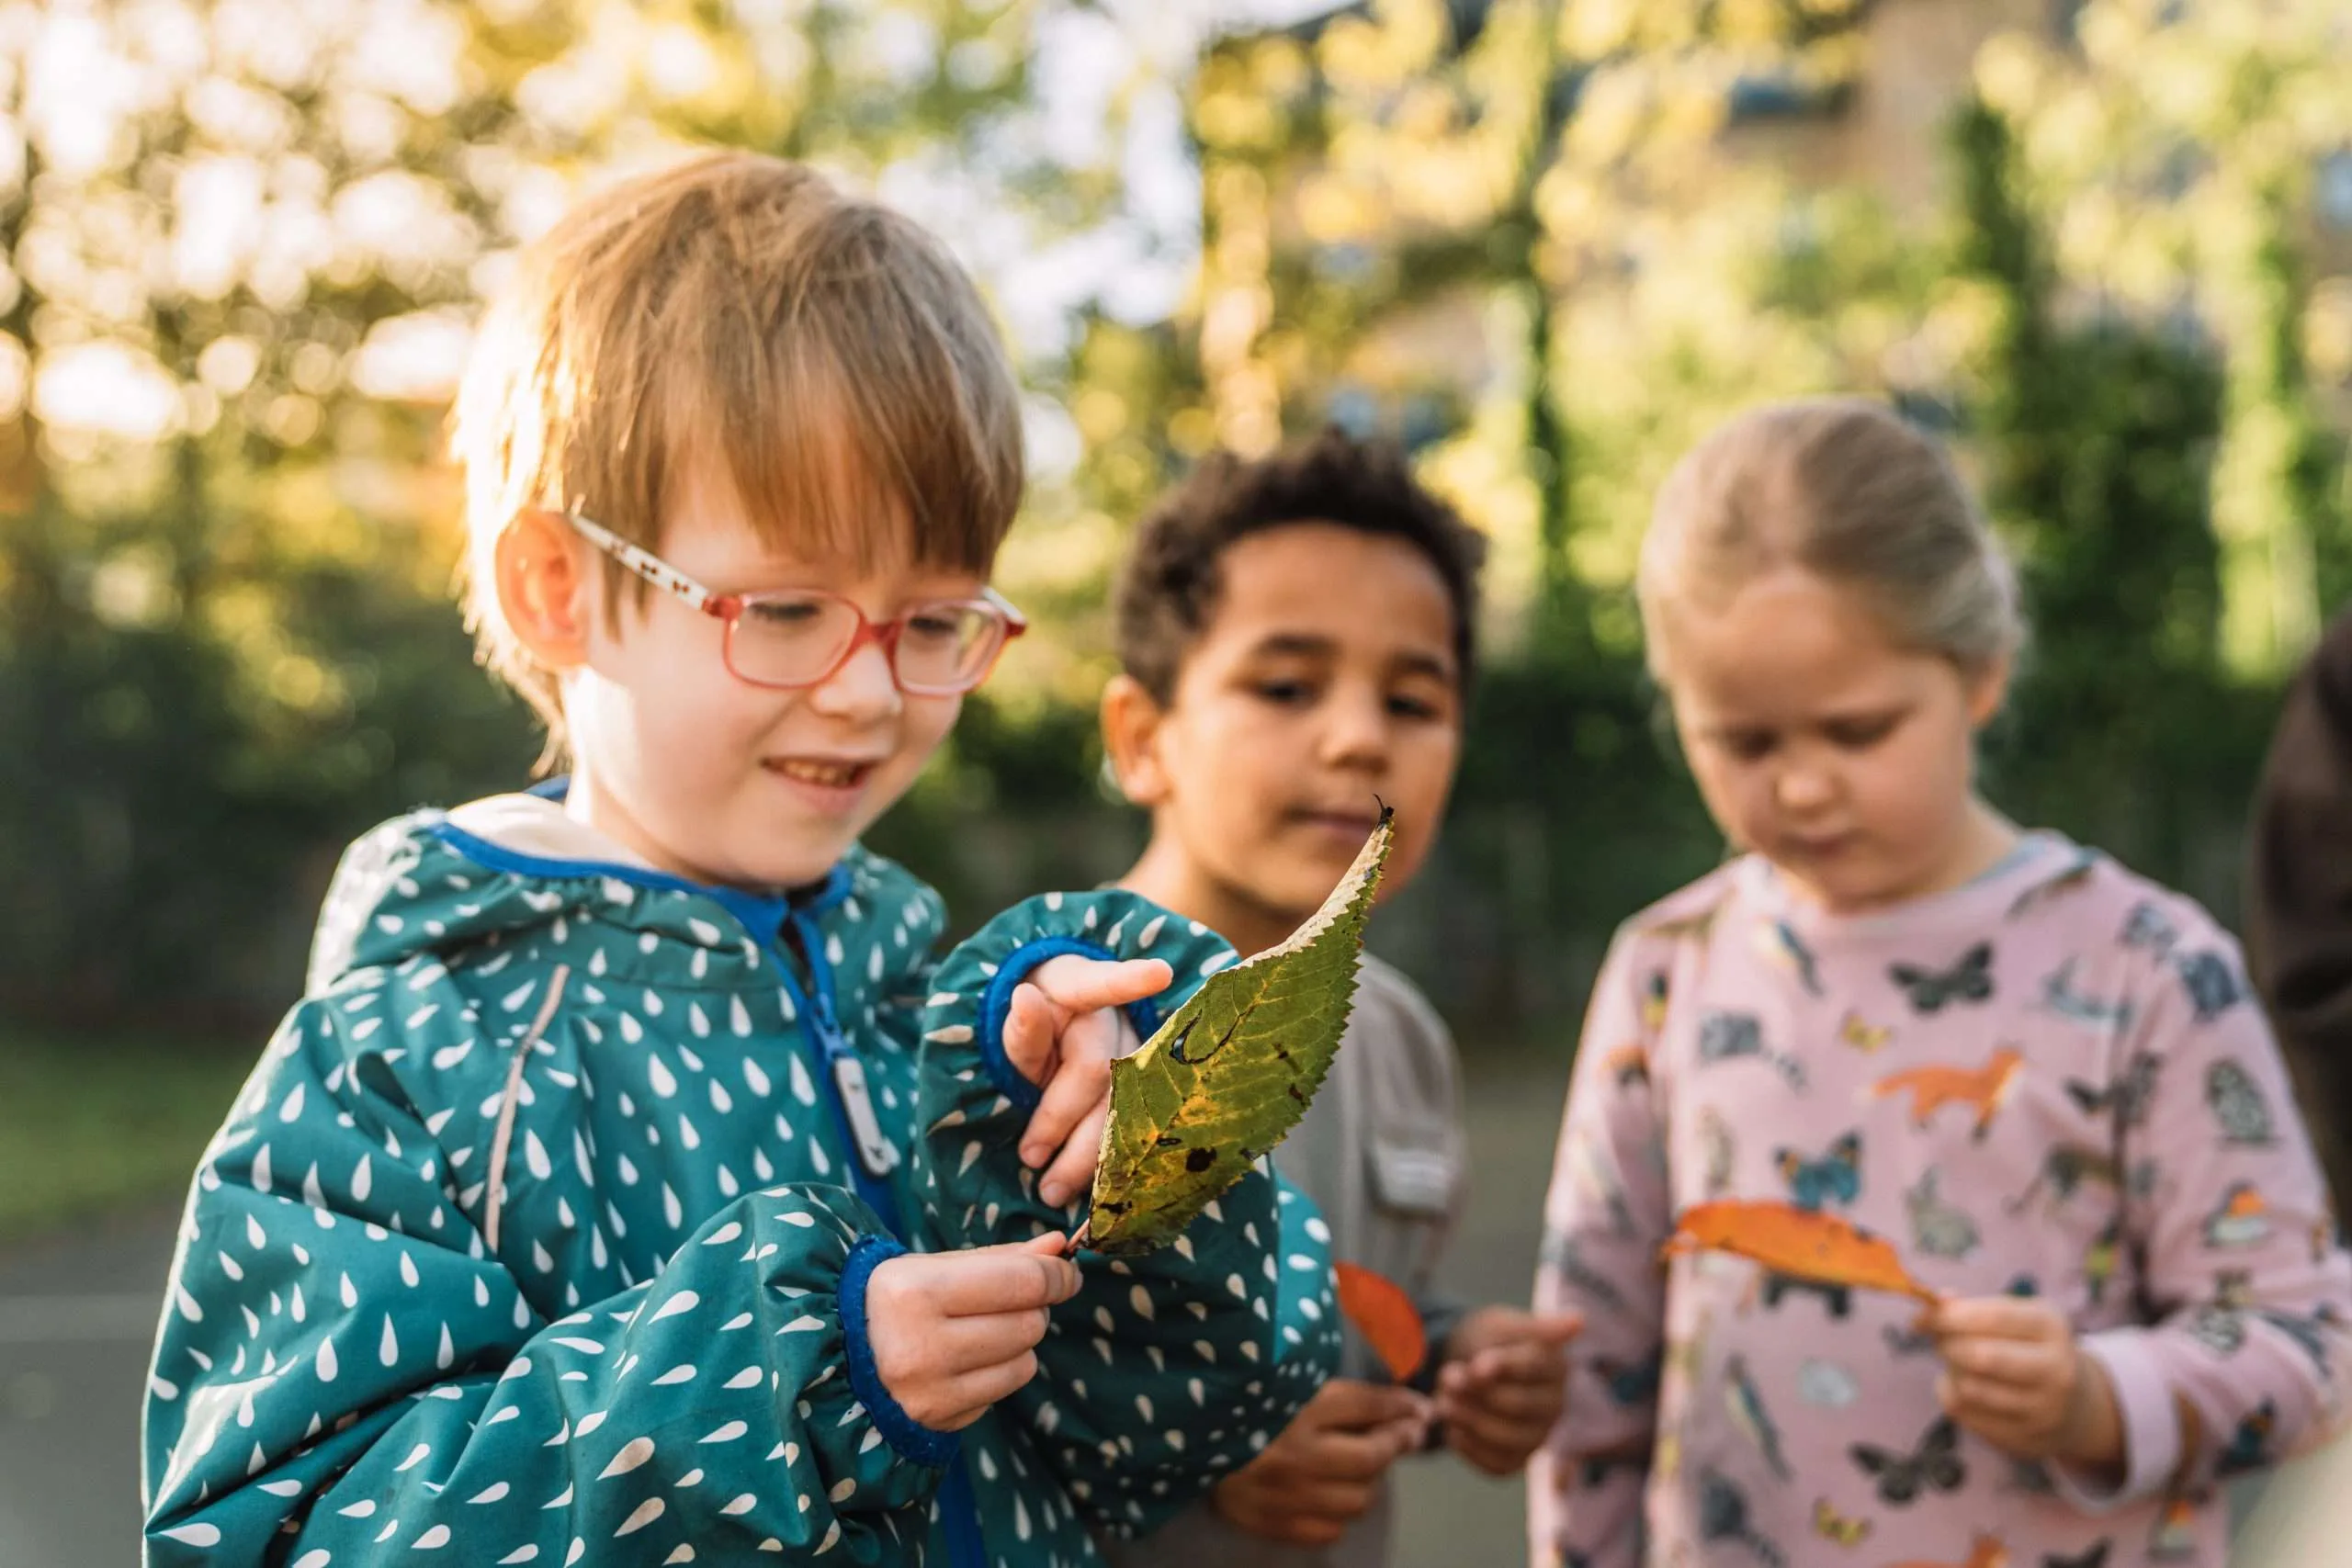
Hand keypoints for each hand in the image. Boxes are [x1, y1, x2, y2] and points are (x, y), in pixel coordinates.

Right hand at [863, 1232, 1079, 1430]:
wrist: (842, 1353)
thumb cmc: (898, 1298)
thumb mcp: (939, 1266)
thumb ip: (1003, 1257)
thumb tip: (1059, 1246)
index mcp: (915, 1292)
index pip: (1021, 1282)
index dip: (1056, 1275)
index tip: (1067, 1272)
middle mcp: (920, 1346)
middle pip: (1028, 1323)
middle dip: (1033, 1307)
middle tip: (1011, 1300)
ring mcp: (929, 1391)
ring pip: (1024, 1362)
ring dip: (1018, 1342)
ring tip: (983, 1330)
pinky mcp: (938, 1420)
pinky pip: (1002, 1391)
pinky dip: (999, 1372)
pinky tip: (967, 1361)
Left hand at [1001, 953, 1171, 1207]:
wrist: (1057, 1026)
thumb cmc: (1033, 1025)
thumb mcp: (1015, 1025)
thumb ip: (1022, 1030)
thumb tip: (1025, 998)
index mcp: (1079, 987)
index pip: (1102, 984)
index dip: (1130, 981)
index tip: (1159, 974)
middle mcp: (1118, 1018)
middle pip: (1097, 1071)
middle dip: (1061, 1119)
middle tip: (1029, 1159)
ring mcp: (1138, 1054)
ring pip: (1120, 1107)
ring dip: (1087, 1153)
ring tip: (1052, 1191)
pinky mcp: (1147, 1090)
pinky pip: (1133, 1128)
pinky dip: (1119, 1159)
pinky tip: (1117, 1192)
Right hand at [1211, 1378, 1431, 1545]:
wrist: (1189, 1440)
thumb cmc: (1249, 1404)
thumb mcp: (1298, 1386)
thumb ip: (1351, 1396)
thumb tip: (1414, 1407)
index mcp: (1297, 1407)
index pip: (1368, 1405)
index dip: (1402, 1408)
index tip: (1421, 1411)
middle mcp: (1295, 1453)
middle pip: (1372, 1458)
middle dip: (1394, 1446)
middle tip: (1398, 1437)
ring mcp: (1285, 1495)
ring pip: (1359, 1500)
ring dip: (1368, 1482)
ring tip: (1358, 1466)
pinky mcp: (1273, 1524)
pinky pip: (1331, 1530)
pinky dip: (1339, 1513)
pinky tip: (1330, 1493)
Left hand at [1433, 1306, 1581, 1474]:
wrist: (1465, 1365)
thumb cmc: (1489, 1341)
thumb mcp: (1503, 1324)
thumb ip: (1532, 1328)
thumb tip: (1579, 1321)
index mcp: (1556, 1367)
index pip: (1532, 1367)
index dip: (1502, 1366)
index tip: (1476, 1364)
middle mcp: (1554, 1406)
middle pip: (1519, 1405)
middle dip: (1478, 1393)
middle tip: (1448, 1379)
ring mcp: (1537, 1436)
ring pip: (1507, 1439)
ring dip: (1469, 1421)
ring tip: (1444, 1402)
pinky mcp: (1516, 1460)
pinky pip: (1496, 1465)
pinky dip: (1469, 1448)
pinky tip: (1453, 1428)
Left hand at [1926, 1295, 2121, 1473]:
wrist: (2075, 1407)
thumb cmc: (2028, 1348)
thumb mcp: (2014, 1317)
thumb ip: (1973, 1308)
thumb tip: (1936, 1302)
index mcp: (2052, 1327)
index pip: (1992, 1318)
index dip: (1948, 1316)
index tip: (1920, 1317)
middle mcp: (2056, 1370)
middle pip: (1979, 1357)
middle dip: (1947, 1345)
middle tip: (1939, 1341)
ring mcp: (2044, 1410)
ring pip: (1968, 1387)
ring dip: (1950, 1372)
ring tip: (1959, 1363)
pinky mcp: (2025, 1440)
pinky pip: (1965, 1413)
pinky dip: (1952, 1395)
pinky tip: (1965, 1387)